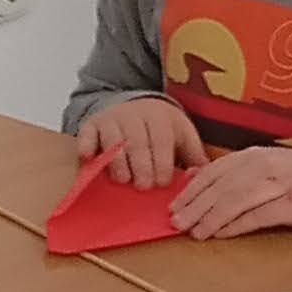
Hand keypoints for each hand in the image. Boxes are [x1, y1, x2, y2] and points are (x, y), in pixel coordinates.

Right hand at [76, 96, 205, 188]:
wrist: (135, 104)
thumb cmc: (162, 128)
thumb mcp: (182, 136)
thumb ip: (194, 157)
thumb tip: (204, 177)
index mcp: (160, 117)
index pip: (161, 140)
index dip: (162, 163)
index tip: (162, 183)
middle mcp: (135, 115)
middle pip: (137, 141)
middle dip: (140, 166)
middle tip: (143, 187)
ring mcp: (112, 119)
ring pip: (112, 139)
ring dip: (117, 161)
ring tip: (122, 180)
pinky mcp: (92, 124)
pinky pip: (87, 133)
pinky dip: (86, 145)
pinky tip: (88, 158)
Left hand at [166, 145, 291, 239]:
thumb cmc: (291, 178)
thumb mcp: (259, 167)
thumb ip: (228, 171)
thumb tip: (191, 177)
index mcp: (252, 156)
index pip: (214, 172)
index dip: (191, 190)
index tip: (174, 206)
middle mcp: (263, 166)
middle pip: (222, 187)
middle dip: (196, 206)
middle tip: (177, 222)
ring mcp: (279, 185)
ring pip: (237, 200)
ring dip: (212, 217)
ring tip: (195, 231)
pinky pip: (259, 216)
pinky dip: (237, 225)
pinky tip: (221, 233)